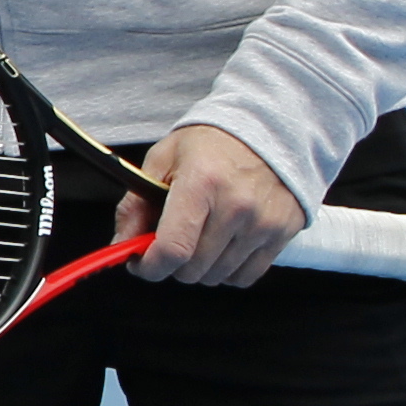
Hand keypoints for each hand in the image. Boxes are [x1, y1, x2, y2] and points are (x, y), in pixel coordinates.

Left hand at [123, 121, 304, 288]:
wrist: (267, 128)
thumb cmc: (211, 143)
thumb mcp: (163, 160)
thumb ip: (135, 205)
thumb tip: (122, 245)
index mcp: (201, 184)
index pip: (173, 248)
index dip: (150, 266)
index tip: (140, 264)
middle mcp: (237, 206)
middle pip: (193, 269)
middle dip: (172, 264)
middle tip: (170, 243)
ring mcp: (264, 222)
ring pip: (217, 276)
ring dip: (200, 267)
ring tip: (200, 237)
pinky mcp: (283, 232)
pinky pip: (245, 276)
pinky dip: (228, 270)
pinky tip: (223, 246)